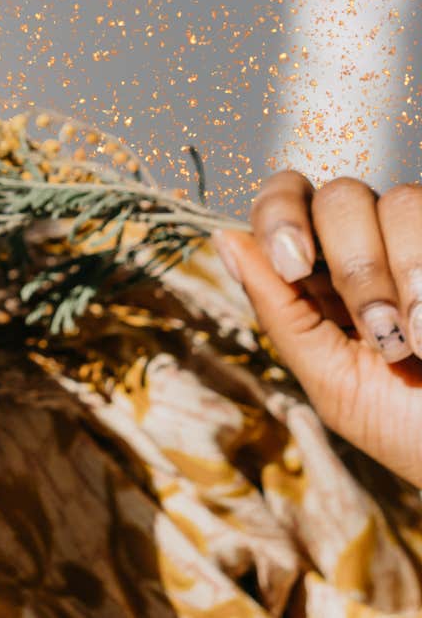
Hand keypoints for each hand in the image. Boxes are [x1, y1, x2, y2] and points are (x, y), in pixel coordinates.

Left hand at [212, 171, 421, 487]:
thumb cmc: (407, 429)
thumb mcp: (331, 378)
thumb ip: (280, 310)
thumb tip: (224, 238)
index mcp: (321, 275)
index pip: (284, 201)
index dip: (280, 215)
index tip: (292, 265)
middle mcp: (373, 245)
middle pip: (341, 197)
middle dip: (356, 264)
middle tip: (381, 333)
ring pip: (402, 203)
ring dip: (408, 276)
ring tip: (420, 343)